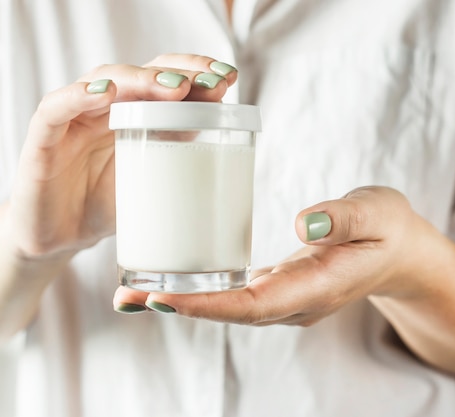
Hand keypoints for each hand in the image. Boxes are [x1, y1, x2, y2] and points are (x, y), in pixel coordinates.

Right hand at [7, 54, 237, 259]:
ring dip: (141, 80)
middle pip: (141, 75)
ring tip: (175, 87)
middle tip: (211, 80)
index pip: (163, 79)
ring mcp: (74, 119)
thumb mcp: (151, 176)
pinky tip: (107, 93)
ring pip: (104, 81)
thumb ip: (175, 147)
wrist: (62, 238)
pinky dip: (79, 96)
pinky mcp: (42, 139)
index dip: (195, 72)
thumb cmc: (109, 204)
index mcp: (132, 114)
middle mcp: (104, 108)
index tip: (228, 77)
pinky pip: (56, 109)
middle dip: (179, 74)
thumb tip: (220, 125)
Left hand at [113, 186, 421, 324]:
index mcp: (320, 286)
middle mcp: (299, 301)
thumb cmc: (389, 228)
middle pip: (233, 313)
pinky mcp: (282, 287)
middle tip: (128, 297)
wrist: (401, 252)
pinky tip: (174, 283)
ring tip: (132, 294)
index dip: (210, 304)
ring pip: (231, 308)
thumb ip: (345, 219)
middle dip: (181, 308)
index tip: (164, 298)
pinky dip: (203, 292)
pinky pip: (236, 296)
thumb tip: (306, 223)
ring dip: (184, 303)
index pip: (257, 304)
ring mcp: (290, 298)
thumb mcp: (376, 212)